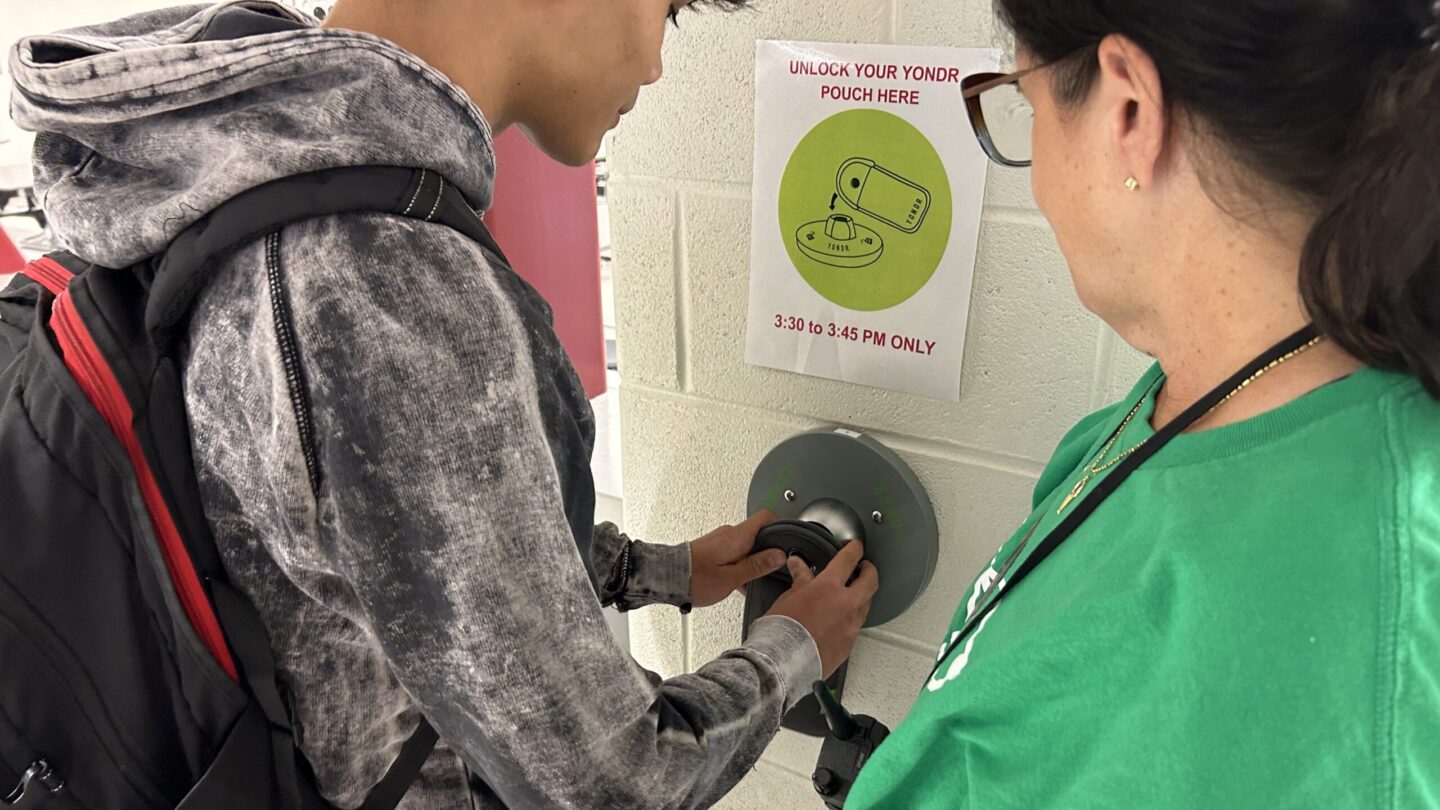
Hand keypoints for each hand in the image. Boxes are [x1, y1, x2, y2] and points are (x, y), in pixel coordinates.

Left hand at [688, 510, 786, 608]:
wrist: (666, 579)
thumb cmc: (694, 578)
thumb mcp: (731, 578)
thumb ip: (756, 565)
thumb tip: (777, 556)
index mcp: (737, 537)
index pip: (766, 517)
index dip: (781, 526)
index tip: (788, 541)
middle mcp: (728, 534)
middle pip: (758, 534)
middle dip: (767, 552)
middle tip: (771, 569)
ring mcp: (719, 540)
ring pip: (745, 546)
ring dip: (751, 562)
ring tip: (749, 582)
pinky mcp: (712, 548)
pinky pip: (733, 552)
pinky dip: (739, 565)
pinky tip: (736, 582)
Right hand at [765, 541, 877, 677]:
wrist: (783, 662)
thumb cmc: (781, 631)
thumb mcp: (788, 597)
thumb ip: (800, 579)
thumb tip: (799, 565)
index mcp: (829, 587)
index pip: (849, 559)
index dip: (854, 548)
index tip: (854, 546)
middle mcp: (846, 604)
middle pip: (871, 580)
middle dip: (869, 570)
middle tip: (863, 567)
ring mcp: (851, 625)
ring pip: (866, 604)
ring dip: (861, 596)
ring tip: (849, 595)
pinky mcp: (850, 644)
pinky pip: (856, 625)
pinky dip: (851, 618)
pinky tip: (839, 619)